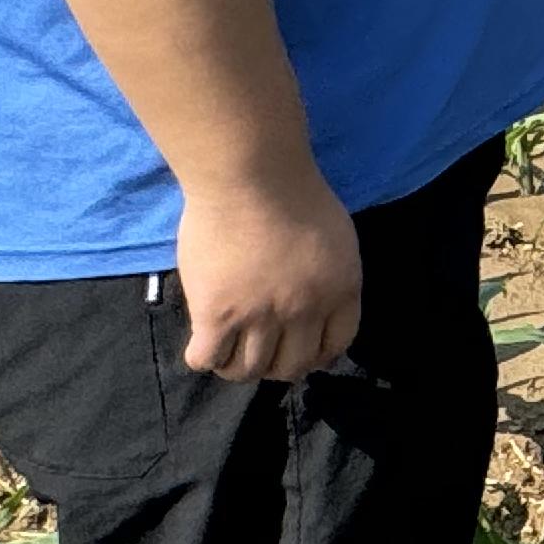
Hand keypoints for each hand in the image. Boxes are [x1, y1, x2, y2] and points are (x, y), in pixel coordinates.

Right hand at [177, 172, 362, 382]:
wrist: (251, 174)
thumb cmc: (292, 191)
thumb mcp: (335, 236)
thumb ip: (330, 273)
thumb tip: (318, 302)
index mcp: (342, 289)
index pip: (336, 345)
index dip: (316, 356)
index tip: (299, 353)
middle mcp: (306, 310)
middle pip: (292, 366)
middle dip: (275, 367)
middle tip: (257, 354)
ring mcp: (261, 315)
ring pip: (248, 370)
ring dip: (237, 367)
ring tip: (227, 351)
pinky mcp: (216, 313)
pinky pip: (207, 359)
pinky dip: (203, 358)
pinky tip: (202, 342)